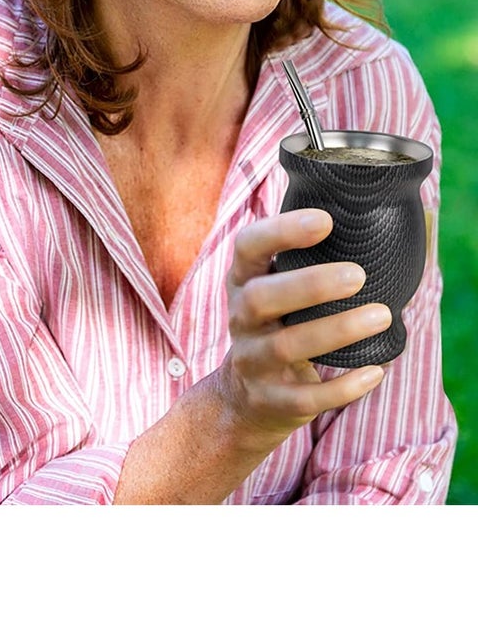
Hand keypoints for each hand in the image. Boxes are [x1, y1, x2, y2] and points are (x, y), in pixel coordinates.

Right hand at [215, 208, 389, 453]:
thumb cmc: (278, 325)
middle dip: (310, 284)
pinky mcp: (270, 400)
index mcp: (242, 281)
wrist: (246, 398)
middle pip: (262, 297)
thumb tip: (372, 221)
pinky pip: (305, 397)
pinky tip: (376, 371)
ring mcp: (252, 361)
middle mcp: (240, 318)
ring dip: (337, 330)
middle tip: (359, 275)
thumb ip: (303, 260)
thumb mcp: (273, 289)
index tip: (325, 220)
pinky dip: (342, 386)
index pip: (248, 246)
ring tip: (382, 315)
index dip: (281, 230)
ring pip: (287, 346)